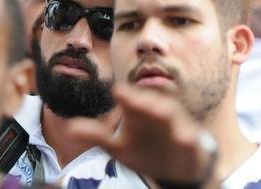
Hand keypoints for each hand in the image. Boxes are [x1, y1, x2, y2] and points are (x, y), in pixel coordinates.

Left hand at [64, 84, 215, 186]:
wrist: (174, 169)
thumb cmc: (144, 150)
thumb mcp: (118, 146)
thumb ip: (97, 135)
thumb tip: (70, 128)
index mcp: (138, 112)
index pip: (130, 99)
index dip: (126, 95)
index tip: (118, 92)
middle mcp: (156, 113)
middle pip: (151, 102)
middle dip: (144, 100)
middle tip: (134, 99)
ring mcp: (174, 126)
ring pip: (172, 114)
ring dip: (166, 112)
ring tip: (159, 113)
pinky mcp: (190, 142)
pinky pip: (190, 136)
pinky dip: (187, 137)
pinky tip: (183, 139)